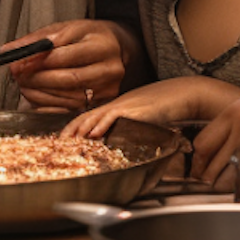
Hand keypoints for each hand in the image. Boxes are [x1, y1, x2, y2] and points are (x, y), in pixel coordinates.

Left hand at [6, 19, 131, 110]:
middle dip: (37, 78)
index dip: (38, 61)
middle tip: (17, 74)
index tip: (17, 62)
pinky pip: (68, 109)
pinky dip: (47, 104)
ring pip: (67, 96)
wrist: (118, 49)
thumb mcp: (67, 29)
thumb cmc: (89, 37)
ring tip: (23, 83)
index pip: (66, 55)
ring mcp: (107, 90)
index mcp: (102, 45)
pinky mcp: (100, 105)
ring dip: (39, 92)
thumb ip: (38, 39)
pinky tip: (35, 95)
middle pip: (68, 78)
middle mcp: (109, 69)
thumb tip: (8, 51)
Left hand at [62, 77, 228, 138]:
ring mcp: (124, 107)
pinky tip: (93, 134)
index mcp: (115, 109)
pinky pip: (114, 117)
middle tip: (55, 145)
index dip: (71, 130)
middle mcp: (116, 106)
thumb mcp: (141, 120)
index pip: (86, 118)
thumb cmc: (166, 107)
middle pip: (85, 117)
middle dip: (69, 132)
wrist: (184, 94)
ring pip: (95, 117)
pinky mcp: (135, 109)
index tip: (59, 142)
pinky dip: (101, 126)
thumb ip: (126, 130)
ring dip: (80, 130)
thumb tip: (114, 144)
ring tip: (67, 142)